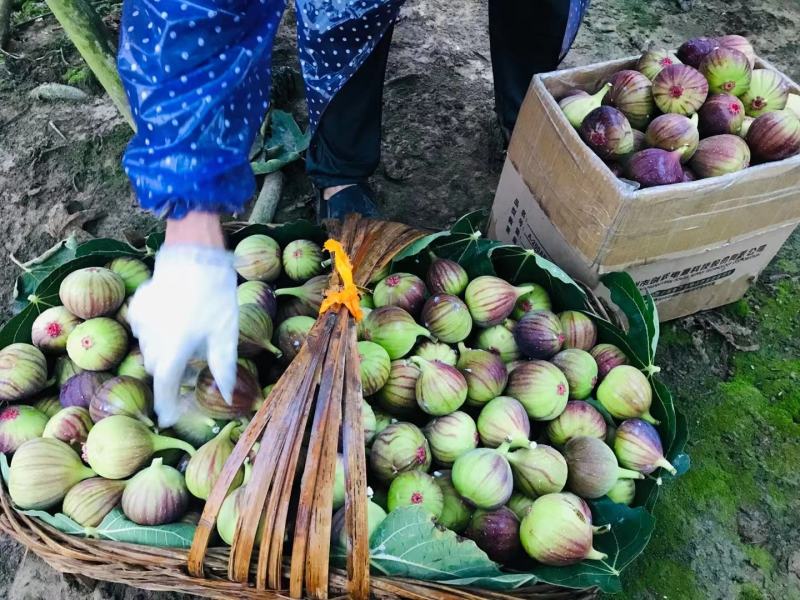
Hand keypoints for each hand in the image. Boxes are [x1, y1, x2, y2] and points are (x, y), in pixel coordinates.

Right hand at [128, 213, 237, 427]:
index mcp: (175, 350)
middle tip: (191, 367)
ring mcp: (142, 322)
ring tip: (186, 338)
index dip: (167, 404)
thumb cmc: (215, 296)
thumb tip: (229, 395)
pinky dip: (155, 331)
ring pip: (149, 348)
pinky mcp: (139, 306)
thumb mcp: (226, 333)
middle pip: (157, 368)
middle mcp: (152, 340)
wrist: (195, 256)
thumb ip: (224, 366)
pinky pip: (144, 328)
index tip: (169, 416)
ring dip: (164, 351)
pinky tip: (173, 318)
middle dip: (171, 372)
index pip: (165, 387)